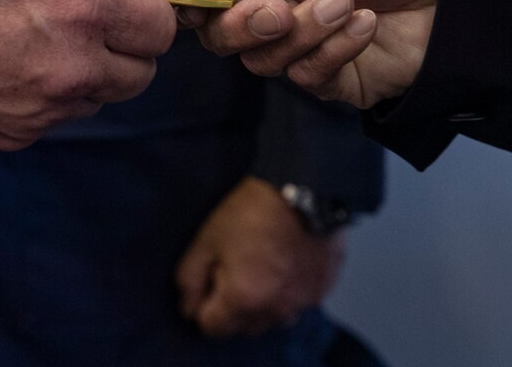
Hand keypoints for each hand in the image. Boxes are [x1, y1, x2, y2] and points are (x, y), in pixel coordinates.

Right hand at [0, 0, 175, 149]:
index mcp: (84, 8)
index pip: (159, 27)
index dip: (146, 9)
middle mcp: (75, 68)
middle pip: (141, 72)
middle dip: (126, 46)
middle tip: (85, 19)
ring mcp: (45, 108)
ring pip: (100, 98)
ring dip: (88, 73)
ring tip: (37, 39)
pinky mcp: (15, 134)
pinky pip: (55, 117)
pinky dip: (47, 95)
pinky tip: (8, 65)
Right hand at [163, 0, 440, 107]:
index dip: (189, 0)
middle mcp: (270, 10)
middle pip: (219, 37)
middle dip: (244, 27)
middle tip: (279, 11)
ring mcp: (299, 47)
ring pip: (263, 61)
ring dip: (306, 32)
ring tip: (347, 0)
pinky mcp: (330, 78)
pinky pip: (308, 77)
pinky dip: (336, 49)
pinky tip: (366, 23)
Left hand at [175, 176, 345, 337]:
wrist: (304, 184)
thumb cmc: (253, 209)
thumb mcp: (206, 238)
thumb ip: (189, 279)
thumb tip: (188, 309)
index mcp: (244, 300)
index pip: (212, 328)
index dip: (204, 304)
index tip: (210, 277)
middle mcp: (277, 310)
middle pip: (243, 327)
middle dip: (233, 306)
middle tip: (235, 266)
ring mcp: (304, 301)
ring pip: (273, 318)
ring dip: (263, 302)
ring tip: (262, 264)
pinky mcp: (323, 288)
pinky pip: (298, 302)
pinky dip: (289, 290)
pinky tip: (286, 261)